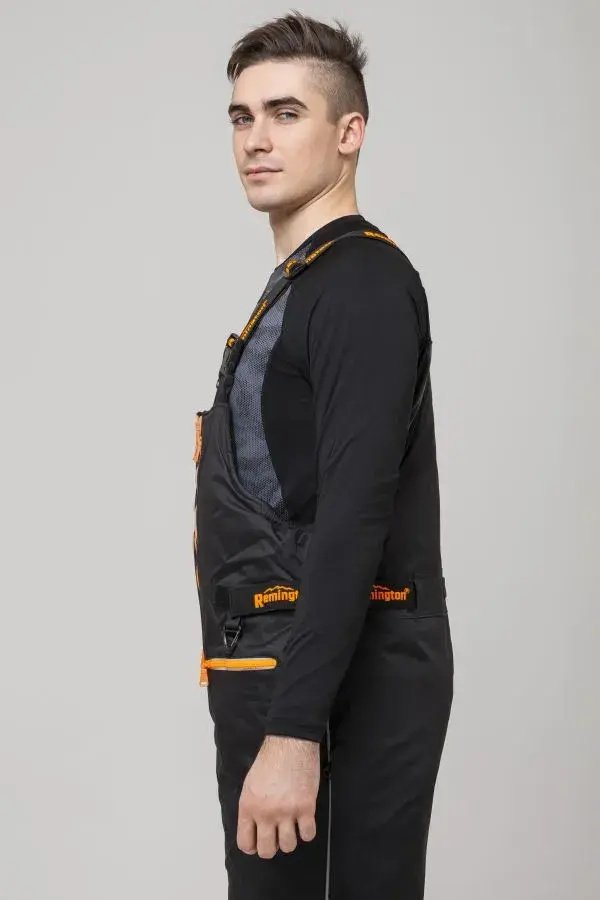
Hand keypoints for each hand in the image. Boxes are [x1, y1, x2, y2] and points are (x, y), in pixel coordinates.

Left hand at [237, 734, 320, 857]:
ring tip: (291, 826)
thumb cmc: (270, 759)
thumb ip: (251, 808)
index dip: (253, 846)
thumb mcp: (250, 784)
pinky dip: (307, 831)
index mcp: (248, 806)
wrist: (290, 743)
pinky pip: (308, 834)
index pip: (246, 843)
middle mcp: (266, 812)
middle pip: (267, 850)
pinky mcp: (306, 807)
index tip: (258, 842)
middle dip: (272, 847)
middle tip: (276, 836)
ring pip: (288, 846)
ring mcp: (287, 811)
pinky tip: (305, 821)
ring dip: (290, 839)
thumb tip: (254, 827)